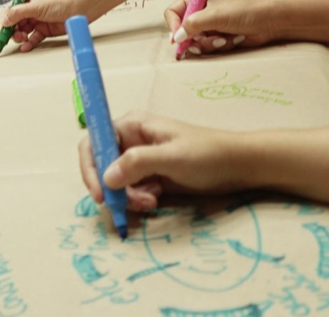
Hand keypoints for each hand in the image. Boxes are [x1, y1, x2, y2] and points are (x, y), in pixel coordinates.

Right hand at [7, 0, 64, 48]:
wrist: (80, 9)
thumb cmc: (61, 2)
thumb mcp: (36, 6)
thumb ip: (18, 13)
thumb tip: (4, 21)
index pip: (11, 10)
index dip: (6, 20)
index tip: (3, 30)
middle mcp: (31, 10)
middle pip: (15, 22)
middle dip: (12, 30)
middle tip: (14, 36)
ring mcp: (38, 20)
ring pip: (23, 31)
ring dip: (20, 36)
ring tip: (23, 39)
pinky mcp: (45, 30)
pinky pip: (34, 38)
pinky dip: (29, 43)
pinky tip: (26, 47)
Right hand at [78, 111, 243, 210]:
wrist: (237, 167)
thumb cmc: (208, 154)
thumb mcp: (172, 157)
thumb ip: (138, 163)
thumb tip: (106, 177)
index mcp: (132, 125)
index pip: (94, 141)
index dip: (90, 166)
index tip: (99, 192)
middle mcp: (131, 140)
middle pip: (102, 166)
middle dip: (112, 187)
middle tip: (129, 203)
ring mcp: (140, 160)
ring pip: (115, 183)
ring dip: (127, 197)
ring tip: (151, 201)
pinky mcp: (150, 176)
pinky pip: (130, 191)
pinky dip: (137, 200)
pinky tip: (154, 201)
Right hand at [165, 0, 269, 55]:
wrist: (266, 23)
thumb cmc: (241, 12)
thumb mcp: (213, 16)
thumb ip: (192, 25)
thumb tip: (176, 38)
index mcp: (198, 0)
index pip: (174, 12)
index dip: (173, 25)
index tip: (177, 38)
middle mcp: (201, 13)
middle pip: (184, 31)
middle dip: (195, 39)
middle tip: (202, 43)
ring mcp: (210, 26)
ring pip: (196, 42)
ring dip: (209, 44)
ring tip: (223, 39)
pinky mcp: (218, 37)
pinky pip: (209, 47)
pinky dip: (219, 46)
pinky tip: (231, 40)